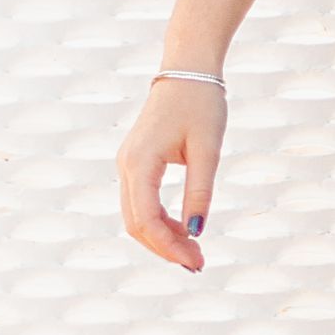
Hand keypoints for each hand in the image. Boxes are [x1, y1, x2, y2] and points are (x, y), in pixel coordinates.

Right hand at [117, 79, 226, 271]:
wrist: (188, 70)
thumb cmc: (201, 105)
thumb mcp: (208, 150)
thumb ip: (200, 191)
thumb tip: (196, 231)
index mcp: (140, 162)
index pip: (145, 219)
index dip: (168, 246)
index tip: (196, 261)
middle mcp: (126, 166)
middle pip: (135, 224)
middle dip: (165, 248)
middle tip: (199, 263)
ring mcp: (128, 165)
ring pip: (136, 216)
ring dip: (162, 238)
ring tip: (194, 251)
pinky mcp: (137, 164)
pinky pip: (141, 203)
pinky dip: (160, 222)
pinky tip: (184, 231)